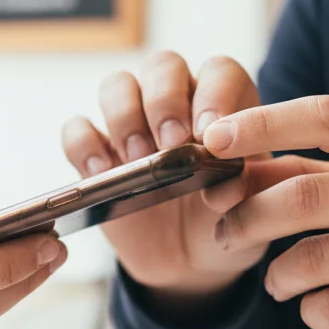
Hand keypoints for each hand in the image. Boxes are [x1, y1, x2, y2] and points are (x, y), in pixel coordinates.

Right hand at [61, 52, 294, 315]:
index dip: (214, 94)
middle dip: (164, 100)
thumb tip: (231, 183)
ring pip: (116, 85)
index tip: (209, 134)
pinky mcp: (96, 153)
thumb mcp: (251, 213)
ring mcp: (131, 125)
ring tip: (138, 159)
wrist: (189, 263)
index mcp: (222, 106)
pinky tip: (101, 172)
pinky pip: (77, 128)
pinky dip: (84, 144)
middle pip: (162, 66)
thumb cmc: (226, 222)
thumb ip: (250, 192)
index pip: (219, 72)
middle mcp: (175, 104)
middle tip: (171, 143)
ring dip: (125, 116)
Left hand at [202, 96, 328, 328]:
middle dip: (246, 217)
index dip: (263, 124)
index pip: (328, 116)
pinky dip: (310, 309)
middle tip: (223, 231)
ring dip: (276, 275)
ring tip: (276, 280)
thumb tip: (228, 163)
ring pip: (312, 259)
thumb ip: (315, 171)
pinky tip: (317, 305)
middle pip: (304, 196)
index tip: (212, 138)